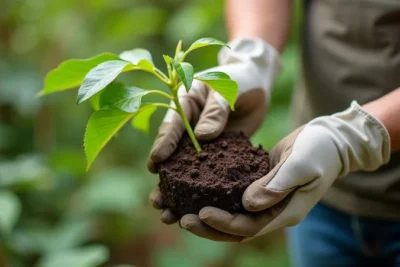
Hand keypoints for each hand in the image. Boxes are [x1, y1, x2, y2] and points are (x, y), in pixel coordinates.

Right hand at [147, 37, 280, 223]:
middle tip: (157, 200)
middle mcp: (189, 126)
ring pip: (186, 168)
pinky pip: (208, 171)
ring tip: (169, 214)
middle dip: (164, 178)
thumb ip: (216, 110)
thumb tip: (203, 136)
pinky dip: (202, 188)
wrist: (256, 82)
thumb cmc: (239, 79)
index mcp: (186, 105)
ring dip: (178, 191)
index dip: (164, 143)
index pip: (172, 125)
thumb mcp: (227, 88)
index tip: (156, 162)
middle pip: (172, 154)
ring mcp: (202, 141)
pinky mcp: (218, 152)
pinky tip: (197, 207)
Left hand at [179, 101, 389, 241]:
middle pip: (235, 228)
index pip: (249, 226)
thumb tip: (248, 204)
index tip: (201, 213)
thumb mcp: (301, 165)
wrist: (331, 141)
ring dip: (207, 215)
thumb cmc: (320, 151)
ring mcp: (265, 200)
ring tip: (180, 209)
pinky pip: (233, 196)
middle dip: (208, 226)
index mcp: (284, 212)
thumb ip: (277, 185)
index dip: (224, 223)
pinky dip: (215, 195)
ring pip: (231, 215)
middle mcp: (272, 211)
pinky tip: (195, 187)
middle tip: (181, 218)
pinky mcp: (258, 186)